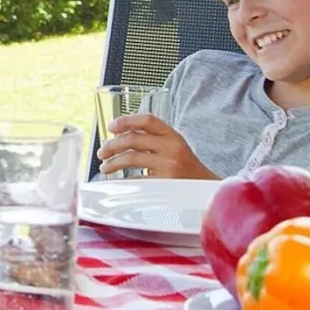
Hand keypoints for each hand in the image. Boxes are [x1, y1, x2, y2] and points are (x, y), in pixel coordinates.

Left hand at [96, 114, 218, 179]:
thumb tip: (118, 136)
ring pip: (131, 158)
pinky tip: (117, 180)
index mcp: (173, 135)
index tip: (111, 126)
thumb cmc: (185, 167)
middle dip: (112, 145)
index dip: (126, 120)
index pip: (148, 120)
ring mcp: (169, 165)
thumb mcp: (174, 146)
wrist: (207, 189)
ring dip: (113, 162)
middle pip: (133, 139)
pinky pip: (136, 178)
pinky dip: (123, 179)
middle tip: (102, 152)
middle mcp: (171, 147)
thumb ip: (152, 138)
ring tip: (105, 167)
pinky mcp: (165, 183)